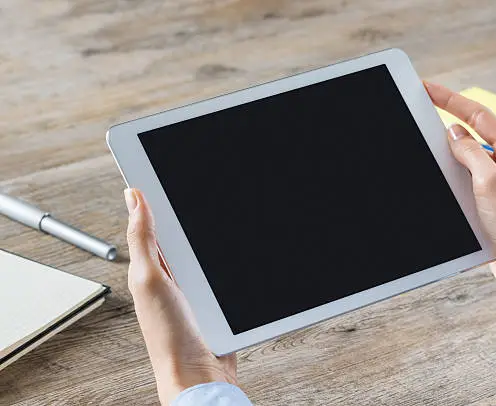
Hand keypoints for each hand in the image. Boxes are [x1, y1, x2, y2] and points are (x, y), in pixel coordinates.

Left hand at [124, 188, 237, 405]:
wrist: (201, 374)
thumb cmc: (169, 336)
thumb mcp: (149, 279)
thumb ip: (143, 240)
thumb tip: (133, 198)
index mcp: (150, 266)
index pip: (152, 222)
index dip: (157, 197)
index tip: (164, 169)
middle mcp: (171, 274)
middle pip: (184, 231)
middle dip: (192, 210)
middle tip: (206, 183)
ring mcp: (195, 286)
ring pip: (207, 249)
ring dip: (217, 236)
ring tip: (228, 209)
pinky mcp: (215, 298)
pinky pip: (223, 270)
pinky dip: (230, 260)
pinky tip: (241, 249)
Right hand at [425, 82, 495, 316]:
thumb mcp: (491, 185)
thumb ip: (472, 154)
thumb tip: (455, 135)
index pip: (478, 116)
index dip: (450, 99)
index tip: (428, 89)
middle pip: (471, 133)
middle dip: (446, 120)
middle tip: (421, 108)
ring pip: (466, 158)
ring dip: (447, 153)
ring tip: (426, 144)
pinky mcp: (489, 201)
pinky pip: (465, 180)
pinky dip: (450, 175)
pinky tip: (439, 177)